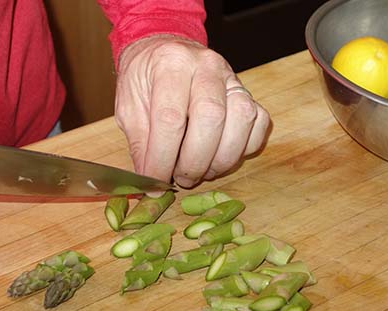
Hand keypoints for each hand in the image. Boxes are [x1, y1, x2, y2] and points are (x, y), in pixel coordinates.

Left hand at [115, 35, 269, 187]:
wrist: (163, 50)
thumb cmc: (144, 80)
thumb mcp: (128, 108)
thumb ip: (140, 143)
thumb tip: (151, 179)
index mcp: (170, 64)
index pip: (170, 118)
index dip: (163, 157)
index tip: (155, 181)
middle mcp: (206, 65)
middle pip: (211, 117)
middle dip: (195, 160)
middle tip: (180, 179)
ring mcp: (232, 77)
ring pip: (241, 120)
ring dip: (222, 158)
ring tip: (201, 171)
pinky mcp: (248, 91)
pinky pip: (259, 122)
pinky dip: (243, 148)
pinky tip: (220, 156)